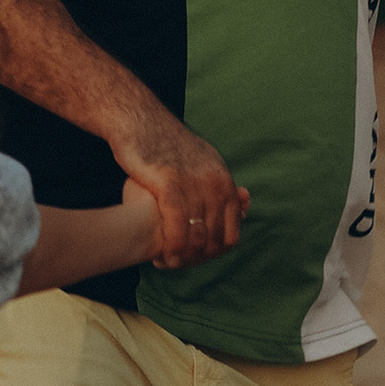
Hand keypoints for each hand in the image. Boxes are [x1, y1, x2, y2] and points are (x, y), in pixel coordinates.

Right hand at [105, 110, 249, 268]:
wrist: (139, 120)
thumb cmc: (166, 145)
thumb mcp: (204, 162)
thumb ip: (222, 186)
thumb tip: (245, 200)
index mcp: (224, 181)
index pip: (232, 231)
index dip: (216, 252)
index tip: (197, 260)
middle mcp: (214, 183)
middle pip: (214, 237)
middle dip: (198, 258)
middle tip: (180, 265)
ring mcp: (193, 183)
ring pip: (197, 235)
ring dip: (184, 257)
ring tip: (169, 263)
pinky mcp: (169, 182)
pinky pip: (177, 224)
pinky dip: (172, 245)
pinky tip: (163, 255)